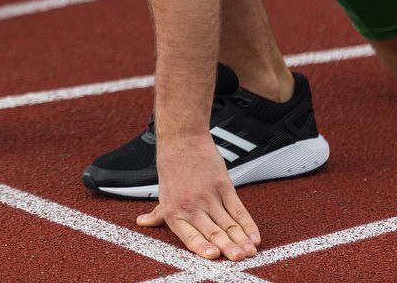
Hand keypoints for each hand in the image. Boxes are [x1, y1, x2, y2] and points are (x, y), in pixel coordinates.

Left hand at [137, 133, 259, 260]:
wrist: (182, 139)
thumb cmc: (172, 166)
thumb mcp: (163, 193)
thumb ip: (157, 213)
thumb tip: (142, 222)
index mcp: (174, 212)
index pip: (189, 236)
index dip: (202, 248)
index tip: (214, 256)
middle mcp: (191, 206)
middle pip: (213, 232)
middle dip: (228, 248)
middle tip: (238, 258)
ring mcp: (209, 196)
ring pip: (228, 224)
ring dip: (241, 240)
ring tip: (250, 252)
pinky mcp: (223, 186)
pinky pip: (238, 209)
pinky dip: (248, 224)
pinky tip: (254, 236)